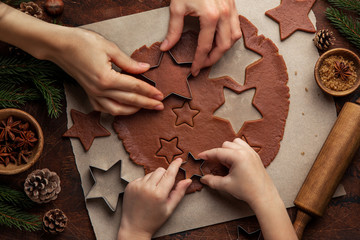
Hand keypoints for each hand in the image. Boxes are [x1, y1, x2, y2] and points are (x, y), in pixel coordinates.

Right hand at [47, 28, 164, 114]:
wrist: (60, 46)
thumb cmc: (82, 43)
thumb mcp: (109, 48)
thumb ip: (128, 62)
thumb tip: (145, 69)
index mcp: (107, 78)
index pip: (134, 87)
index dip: (149, 91)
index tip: (160, 95)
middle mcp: (100, 90)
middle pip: (130, 101)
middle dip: (147, 104)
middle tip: (160, 106)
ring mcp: (93, 94)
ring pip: (117, 110)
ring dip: (133, 110)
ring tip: (144, 107)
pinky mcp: (88, 95)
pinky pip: (104, 109)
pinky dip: (116, 110)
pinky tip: (124, 108)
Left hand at [118, 158, 191, 239]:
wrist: (134, 227)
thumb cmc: (154, 220)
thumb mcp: (170, 208)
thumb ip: (179, 193)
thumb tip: (188, 180)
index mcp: (159, 194)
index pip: (169, 174)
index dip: (175, 166)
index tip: (179, 160)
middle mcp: (147, 188)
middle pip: (160, 171)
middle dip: (164, 175)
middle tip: (164, 187)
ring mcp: (137, 186)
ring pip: (150, 173)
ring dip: (154, 179)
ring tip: (153, 193)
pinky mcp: (130, 185)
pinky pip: (141, 177)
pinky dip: (145, 182)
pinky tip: (145, 193)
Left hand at [160, 0, 241, 75]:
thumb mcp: (177, 8)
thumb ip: (173, 31)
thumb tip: (166, 48)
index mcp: (211, 16)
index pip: (205, 46)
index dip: (199, 60)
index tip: (194, 69)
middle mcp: (225, 14)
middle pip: (223, 46)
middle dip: (212, 59)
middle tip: (202, 65)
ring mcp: (232, 9)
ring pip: (234, 38)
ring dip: (223, 49)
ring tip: (211, 55)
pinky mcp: (234, 6)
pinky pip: (236, 27)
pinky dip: (229, 37)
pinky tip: (220, 41)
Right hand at [199, 138, 296, 239]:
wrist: (264, 196)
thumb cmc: (247, 190)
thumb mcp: (226, 185)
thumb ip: (212, 180)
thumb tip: (203, 179)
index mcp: (237, 156)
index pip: (218, 152)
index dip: (207, 154)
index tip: (200, 156)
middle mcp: (245, 151)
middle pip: (226, 145)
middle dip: (219, 154)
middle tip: (217, 165)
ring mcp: (252, 152)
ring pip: (235, 143)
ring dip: (228, 150)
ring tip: (227, 163)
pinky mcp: (256, 156)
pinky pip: (244, 146)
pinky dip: (237, 150)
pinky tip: (235, 161)